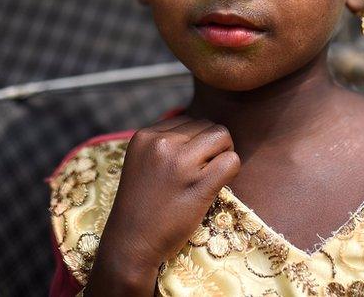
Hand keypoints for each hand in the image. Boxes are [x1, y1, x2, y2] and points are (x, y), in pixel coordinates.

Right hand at [85, 116, 239, 293]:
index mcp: (145, 135)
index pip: (189, 119)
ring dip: (222, 155)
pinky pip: (232, 161)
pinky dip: (231, 172)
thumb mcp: (143, 161)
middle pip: (208, 125)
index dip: (196, 141)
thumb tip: (203, 127)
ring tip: (207, 177)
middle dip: (211, 146)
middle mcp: (162, 143)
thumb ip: (166, 141)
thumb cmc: (141, 205)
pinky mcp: (198, 184)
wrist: (130, 244)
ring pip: (223, 136)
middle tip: (200, 172)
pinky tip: (215, 186)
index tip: (186, 164)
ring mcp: (180, 163)